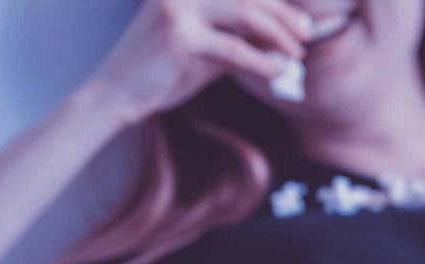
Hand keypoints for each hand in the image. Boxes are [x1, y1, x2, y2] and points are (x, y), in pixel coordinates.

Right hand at [84, 0, 311, 125]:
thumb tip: (280, 43)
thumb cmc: (162, 73)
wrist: (117, 94)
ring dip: (278, 34)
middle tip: (307, 33)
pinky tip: (279, 71)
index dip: (275, 2)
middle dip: (283, 13)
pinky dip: (262, 60)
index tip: (301, 20)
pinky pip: (234, 48)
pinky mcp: (180, 35)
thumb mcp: (206, 52)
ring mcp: (179, 8)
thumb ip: (237, 40)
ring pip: (244, 12)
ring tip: (297, 52)